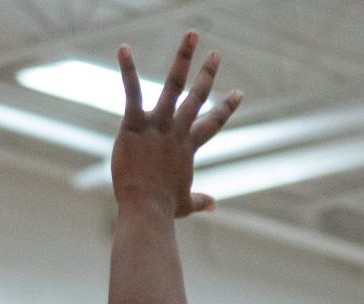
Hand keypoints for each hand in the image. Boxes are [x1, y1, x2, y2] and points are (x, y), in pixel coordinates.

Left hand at [112, 32, 241, 218]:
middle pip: (198, 97)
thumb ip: (201, 200)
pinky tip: (124, 48)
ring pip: (175, 84)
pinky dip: (128, 69)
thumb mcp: (186, 203)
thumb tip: (215, 206)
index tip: (239, 93)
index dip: (227, 108)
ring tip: (192, 35)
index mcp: (188, 147)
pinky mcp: (135, 124)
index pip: (213, 123)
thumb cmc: (164, 209)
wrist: (147, 209)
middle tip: (216, 53)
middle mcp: (177, 131)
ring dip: (184, 58)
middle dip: (208, 73)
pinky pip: (132, 91)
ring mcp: (158, 125)